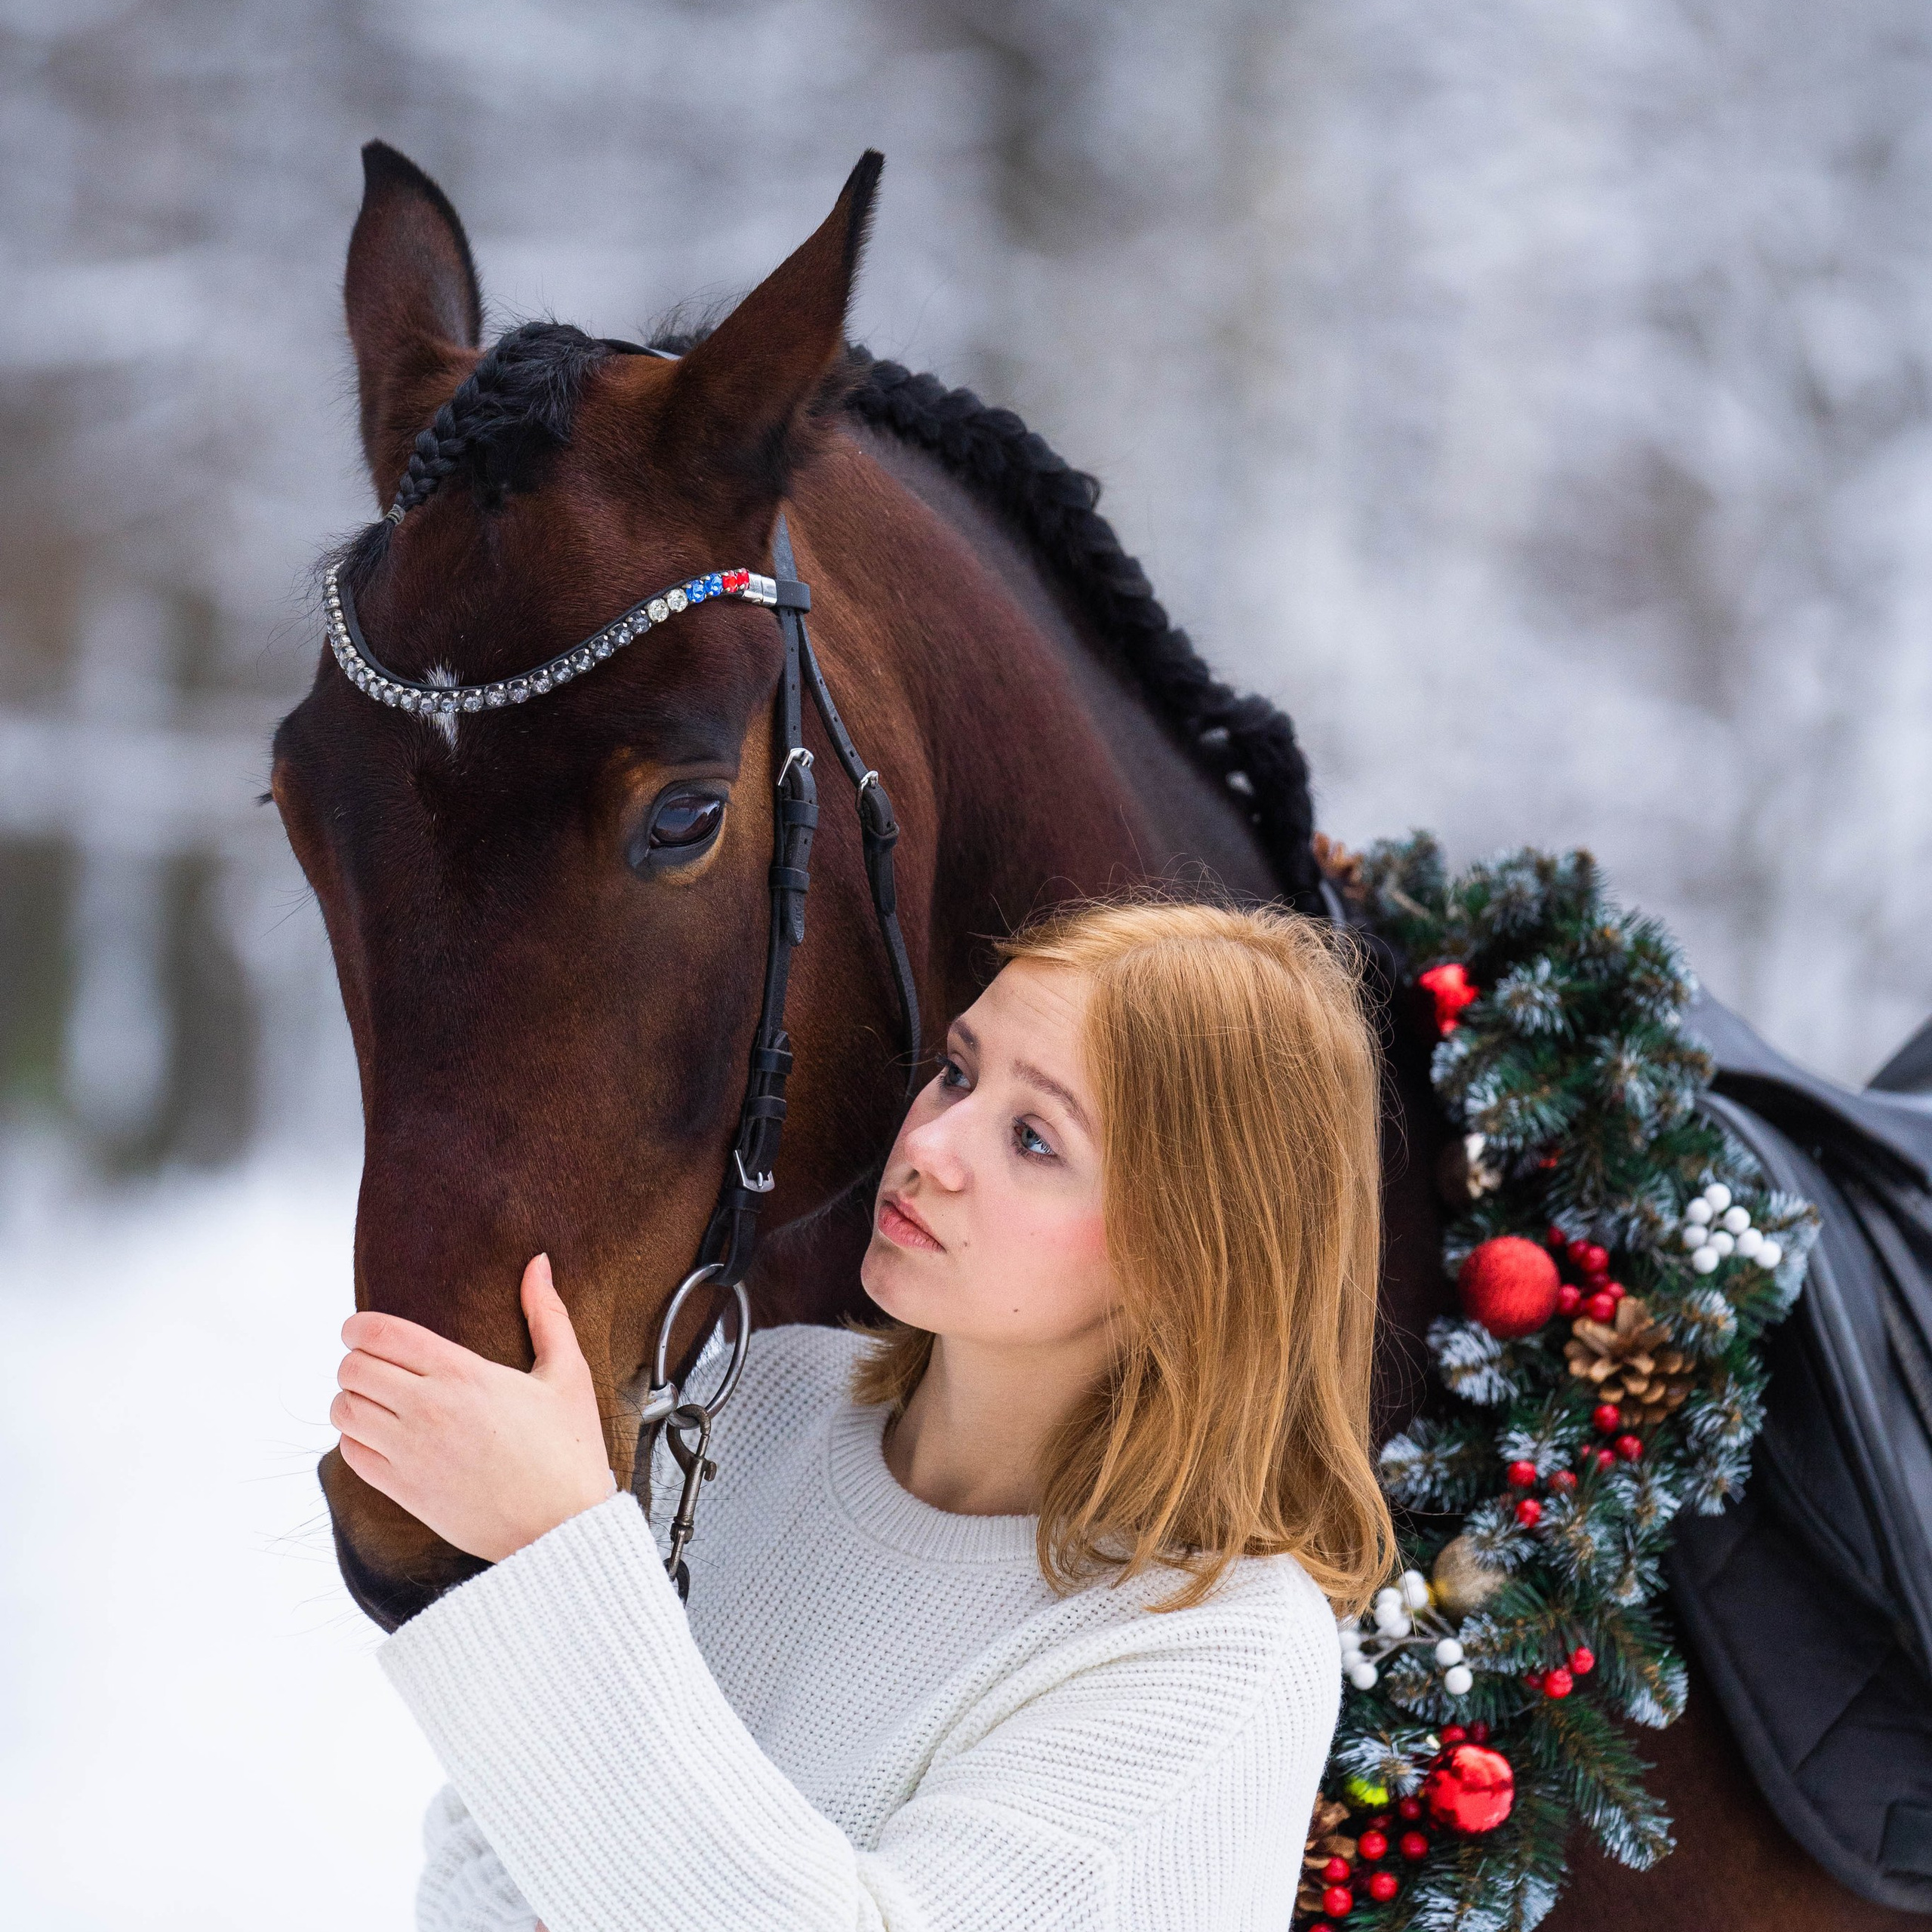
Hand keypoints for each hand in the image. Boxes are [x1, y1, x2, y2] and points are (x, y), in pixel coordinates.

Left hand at [332, 1254, 615, 1563]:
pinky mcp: (404, 1490)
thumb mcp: (568, 1374)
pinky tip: (381, 1435)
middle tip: (375, 1363)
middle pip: (352, 1368)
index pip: (380, 1334)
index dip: (359, 1326)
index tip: (363, 1329)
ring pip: (343, 1411)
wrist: (563, 1528)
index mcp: (462, 1374)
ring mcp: (411, 1454)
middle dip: (356, 1359)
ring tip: (375, 1398)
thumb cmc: (569, 1451)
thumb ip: (547, 1314)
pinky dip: (355, 1439)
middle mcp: (427, 1410)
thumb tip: (539, 1264)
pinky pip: (351, 1454)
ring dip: (352, 1399)